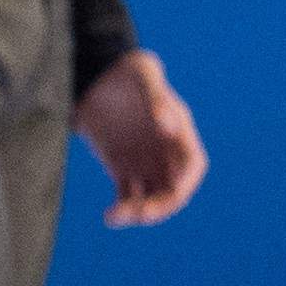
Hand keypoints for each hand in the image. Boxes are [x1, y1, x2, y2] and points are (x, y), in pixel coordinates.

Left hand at [77, 50, 204, 225]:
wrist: (93, 73)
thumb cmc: (125, 68)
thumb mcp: (142, 74)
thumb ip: (156, 98)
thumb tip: (167, 124)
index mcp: (178, 130)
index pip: (191, 163)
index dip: (186, 179)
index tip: (174, 190)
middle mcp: (164, 151)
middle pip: (173, 188)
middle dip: (162, 205)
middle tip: (141, 214)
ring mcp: (144, 161)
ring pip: (150, 197)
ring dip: (140, 212)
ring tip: (116, 216)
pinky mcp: (121, 168)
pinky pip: (127, 196)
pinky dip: (122, 209)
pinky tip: (110, 217)